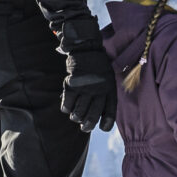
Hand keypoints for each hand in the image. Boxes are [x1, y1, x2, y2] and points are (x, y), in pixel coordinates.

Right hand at [53, 11, 115, 132]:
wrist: (86, 47)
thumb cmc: (98, 64)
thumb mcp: (108, 77)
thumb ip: (105, 93)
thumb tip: (101, 113)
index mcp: (110, 89)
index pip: (110, 111)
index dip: (107, 122)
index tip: (103, 128)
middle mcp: (98, 90)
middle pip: (92, 115)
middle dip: (88, 125)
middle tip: (85, 128)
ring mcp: (85, 88)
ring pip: (78, 112)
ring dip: (76, 117)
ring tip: (75, 117)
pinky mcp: (72, 85)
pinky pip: (67, 104)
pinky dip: (66, 108)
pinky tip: (67, 107)